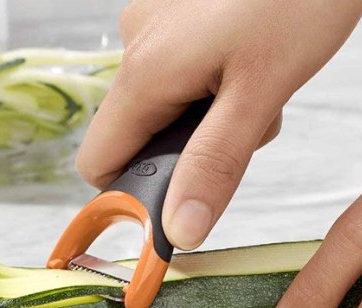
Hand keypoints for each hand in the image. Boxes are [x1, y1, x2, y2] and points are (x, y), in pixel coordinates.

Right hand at [77, 0, 361, 249]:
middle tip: (251, 119)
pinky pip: (184, 69)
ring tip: (264, 80)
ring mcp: (156, 24)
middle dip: (195, 147)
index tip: (189, 196)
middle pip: (141, 134)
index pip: (98, 163)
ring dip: (215, 113)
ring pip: (170, 103)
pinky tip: (258, 57)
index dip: (136, 193)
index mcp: (145, 72)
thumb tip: (179, 232)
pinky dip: (219, 80)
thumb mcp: (261, 91)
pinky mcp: (179, 12)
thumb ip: (216, 164)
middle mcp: (136, 45)